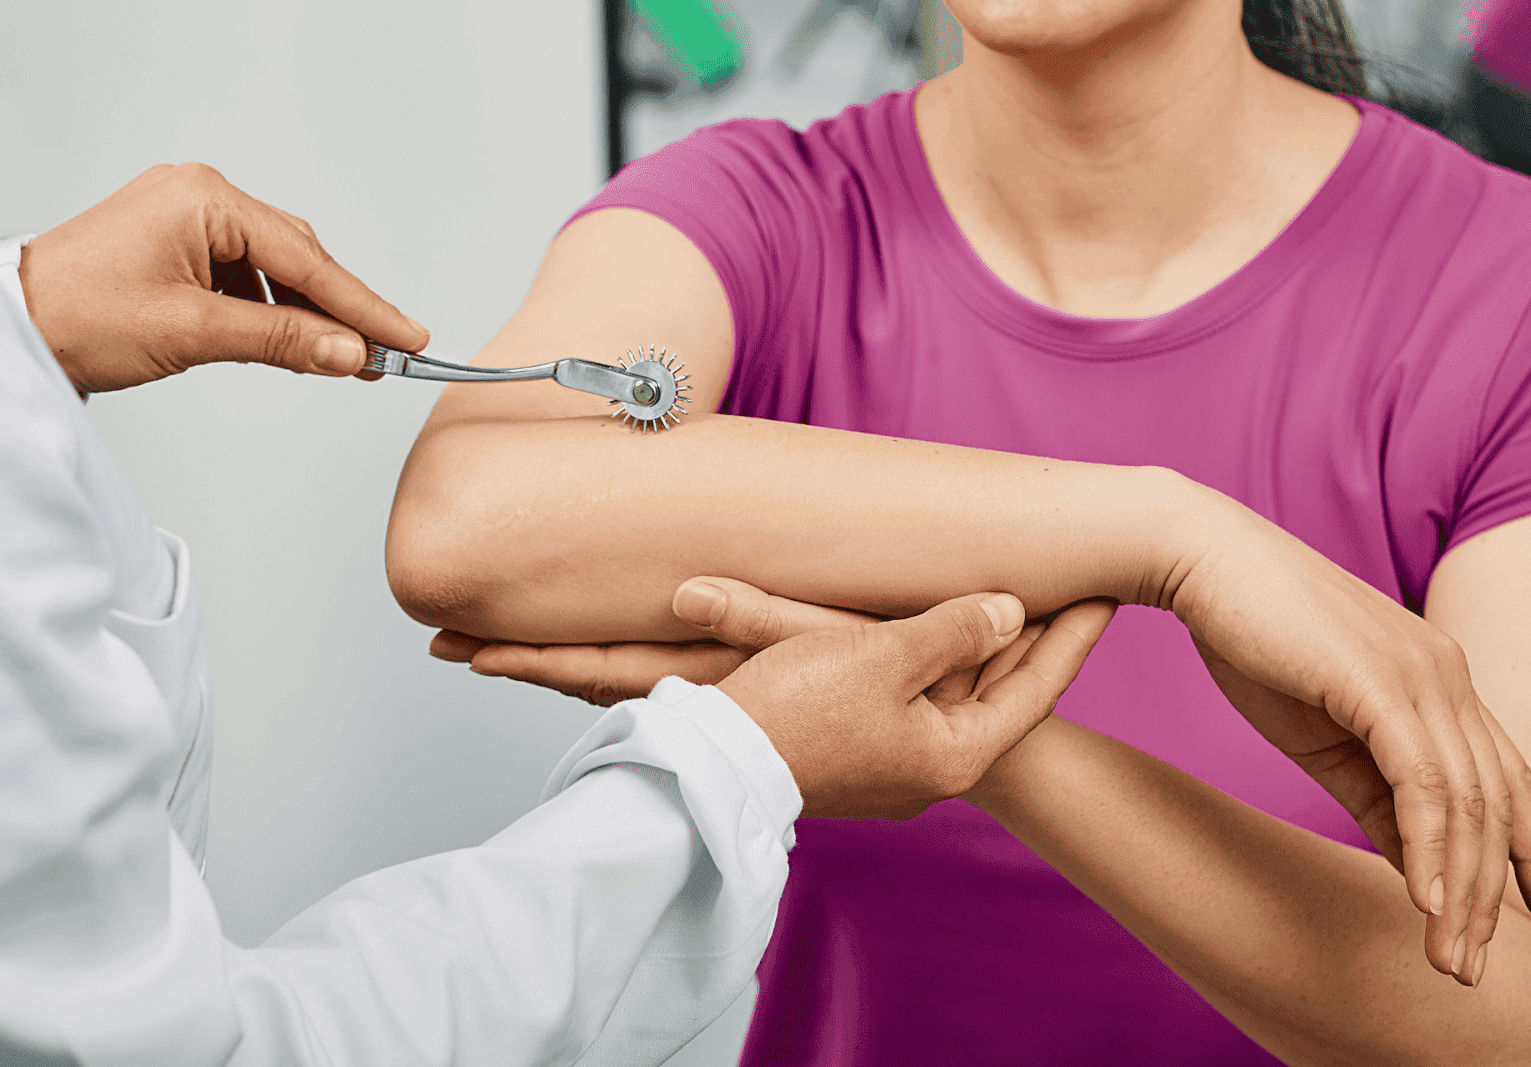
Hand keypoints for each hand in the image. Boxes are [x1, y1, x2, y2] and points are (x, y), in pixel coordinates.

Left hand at [16, 163, 428, 392]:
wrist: (12, 326)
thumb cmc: (78, 315)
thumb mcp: (193, 333)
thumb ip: (282, 340)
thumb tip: (350, 353)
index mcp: (205, 199)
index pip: (306, 260)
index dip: (363, 306)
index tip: (408, 339)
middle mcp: (200, 197)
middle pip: (297, 258)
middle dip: (340, 311)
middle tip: (385, 356)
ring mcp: (187, 218)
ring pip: (274, 270)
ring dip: (305, 315)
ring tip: (340, 359)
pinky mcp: (177, 244)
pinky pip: (244, 276)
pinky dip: (271, 311)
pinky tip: (286, 341)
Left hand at [430, 577, 882, 704]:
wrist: (971, 742)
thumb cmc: (909, 690)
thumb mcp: (834, 642)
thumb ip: (760, 617)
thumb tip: (684, 592)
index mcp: (724, 692)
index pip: (610, 673)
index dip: (538, 661)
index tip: (468, 649)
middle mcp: (718, 709)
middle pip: (601, 684)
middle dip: (528, 664)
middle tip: (450, 646)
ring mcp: (737, 711)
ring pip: (630, 690)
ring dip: (567, 670)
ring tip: (501, 647)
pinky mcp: (762, 704)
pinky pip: (673, 690)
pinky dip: (623, 674)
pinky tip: (604, 662)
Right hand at [717, 593, 1113, 817]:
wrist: (711, 762)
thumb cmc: (798, 709)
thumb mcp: (885, 656)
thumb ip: (954, 630)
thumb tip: (1010, 612)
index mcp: (953, 755)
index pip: (1035, 688)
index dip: (1074, 637)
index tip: (1109, 594)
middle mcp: (930, 770)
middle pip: (995, 693)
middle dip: (1029, 640)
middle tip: (1073, 586)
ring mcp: (891, 767)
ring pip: (950, 695)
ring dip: (978, 647)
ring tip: (1013, 596)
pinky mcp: (854, 753)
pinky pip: (910, 698)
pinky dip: (931, 661)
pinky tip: (931, 628)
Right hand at [1170, 490, 1530, 983]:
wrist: (1200, 561)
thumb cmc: (1250, 637)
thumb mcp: (1322, 732)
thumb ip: (1375, 790)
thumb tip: (1415, 859)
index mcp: (1437, 679)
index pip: (1503, 778)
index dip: (1529, 850)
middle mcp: (1447, 674)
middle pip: (1495, 802)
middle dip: (1492, 894)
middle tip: (1470, 968)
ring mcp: (1422, 674)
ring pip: (1465, 803)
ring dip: (1463, 890)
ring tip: (1449, 958)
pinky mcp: (1380, 682)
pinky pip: (1423, 783)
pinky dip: (1430, 848)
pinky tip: (1426, 902)